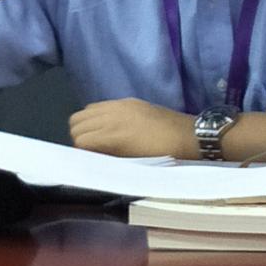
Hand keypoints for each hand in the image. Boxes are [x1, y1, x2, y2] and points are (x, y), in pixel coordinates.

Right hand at [69, 98, 192, 158]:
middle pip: (77, 123)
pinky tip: (108, 127)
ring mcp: (120, 105)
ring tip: (98, 138)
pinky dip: (97, 116)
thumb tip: (92, 157)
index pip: (80, 140)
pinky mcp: (128, 101)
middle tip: (92, 151)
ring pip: (85, 112)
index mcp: (114, 135)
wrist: (189, 136)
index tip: (89, 161)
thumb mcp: (134, 164)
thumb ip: (109, 158)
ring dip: (86, 125)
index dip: (81, 153)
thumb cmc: (164, 157)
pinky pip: (100, 105)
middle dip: (80, 138)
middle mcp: (113, 116)